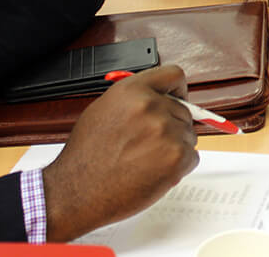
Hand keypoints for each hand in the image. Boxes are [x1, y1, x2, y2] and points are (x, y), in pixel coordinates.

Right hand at [42, 65, 198, 241]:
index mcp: (132, 91)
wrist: (76, 194)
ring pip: (188, 135)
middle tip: (149, 145)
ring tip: (144, 161)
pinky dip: (178, 168)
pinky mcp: (177, 156)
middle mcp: (150, 106)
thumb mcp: (104, 111)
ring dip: (174, 148)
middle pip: (183, 110)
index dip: (178, 90)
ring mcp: (166, 131)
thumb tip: (162, 99)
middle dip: (172, 127)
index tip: (178, 100)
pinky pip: (191, 157)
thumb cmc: (86, 158)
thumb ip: (135, 101)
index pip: (173, 75)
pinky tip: (152, 173)